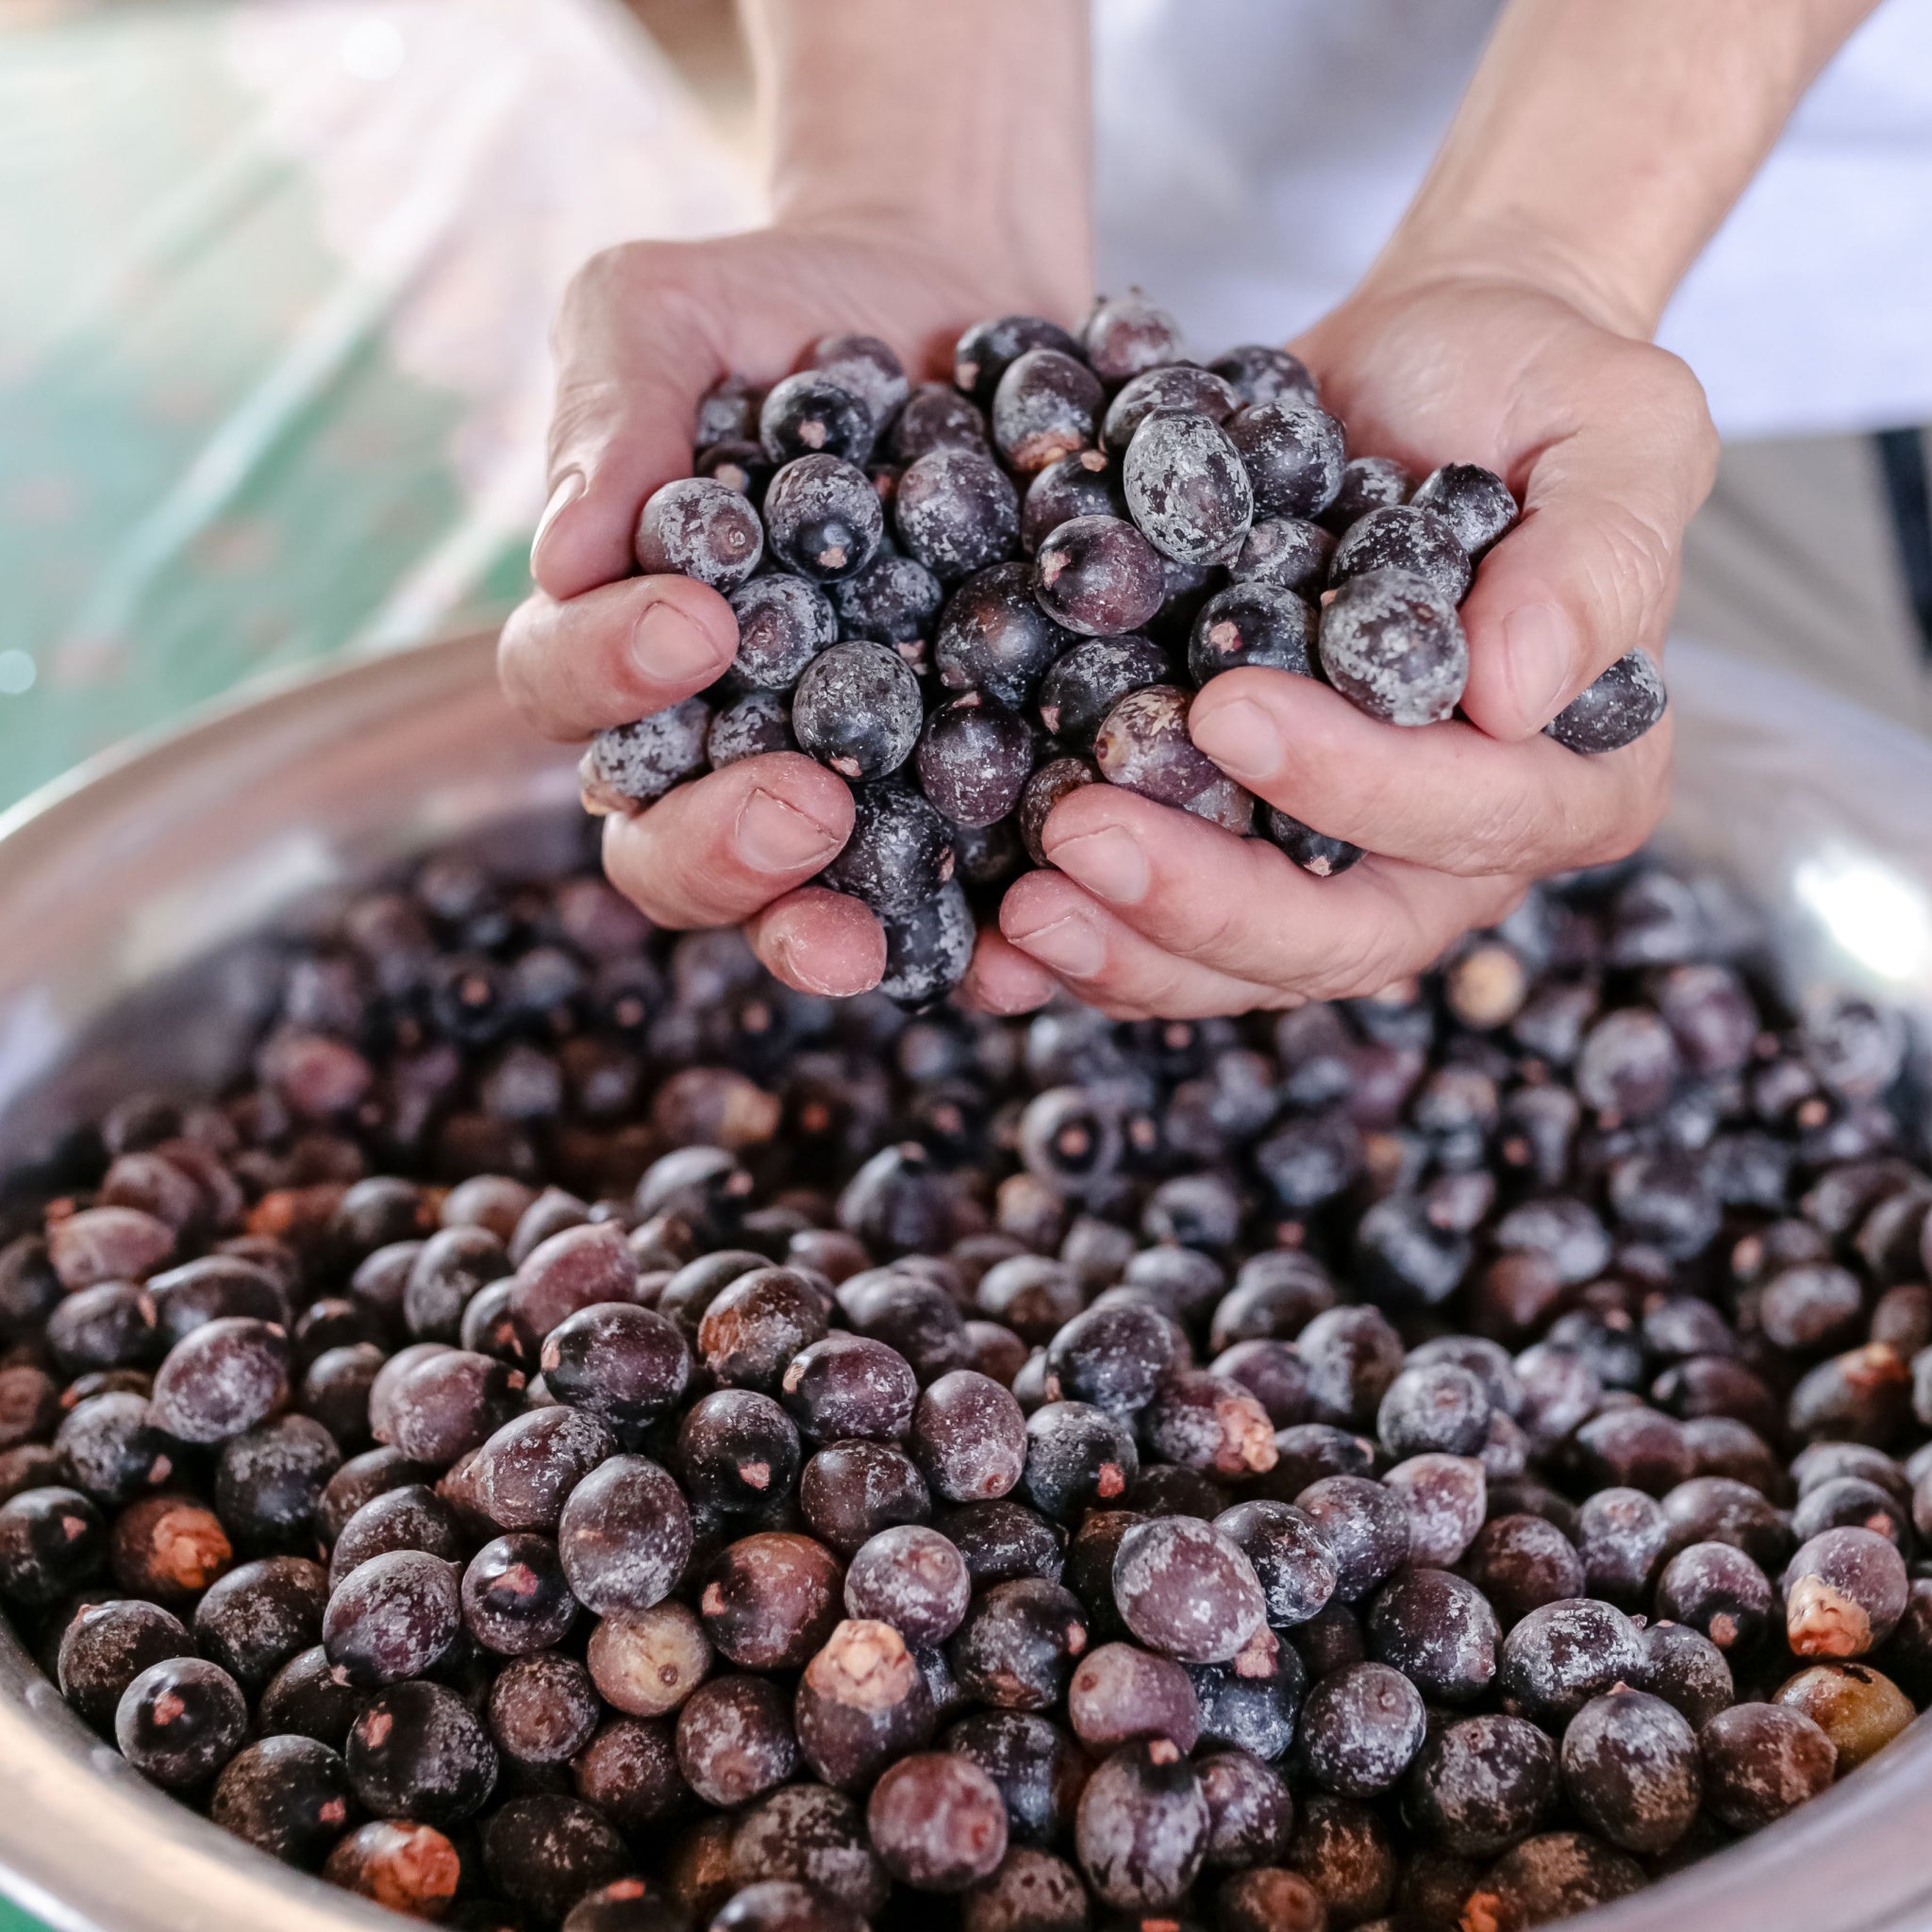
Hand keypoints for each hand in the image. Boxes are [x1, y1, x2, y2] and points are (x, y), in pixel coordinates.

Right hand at [499, 224, 1085, 996]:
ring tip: (869, 928)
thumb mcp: (665, 310)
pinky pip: (952, 898)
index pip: (567, 692)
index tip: (691, 622)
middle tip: (800, 804)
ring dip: (822, 927)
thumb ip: (611, 411)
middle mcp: (715, 743)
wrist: (958, 311)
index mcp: (620, 647)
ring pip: (796, 906)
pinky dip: (975, 934)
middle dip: (720, 848)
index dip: (607, 678)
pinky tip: (1013, 940)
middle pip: (664, 851)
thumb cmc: (782, 312)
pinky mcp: (959, 803)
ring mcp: (839, 789)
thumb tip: (563, 556)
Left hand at [970, 268, 1717, 1018]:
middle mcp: (1461, 853)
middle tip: (1078, 837)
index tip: (1227, 708)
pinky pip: (1173, 930)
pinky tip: (995, 937)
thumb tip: (1519, 692)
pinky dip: (1090, 941)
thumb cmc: (1534, 391)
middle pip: (1343, 935)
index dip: (1351, 782)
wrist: (1421, 380)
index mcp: (1573, 778)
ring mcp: (1346, 866)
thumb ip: (1596, 558)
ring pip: (1245, 961)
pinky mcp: (1250, 846)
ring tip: (1021, 907)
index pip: (1469, 818)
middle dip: (1206, 901)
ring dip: (1129, 948)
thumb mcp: (1616, 432)